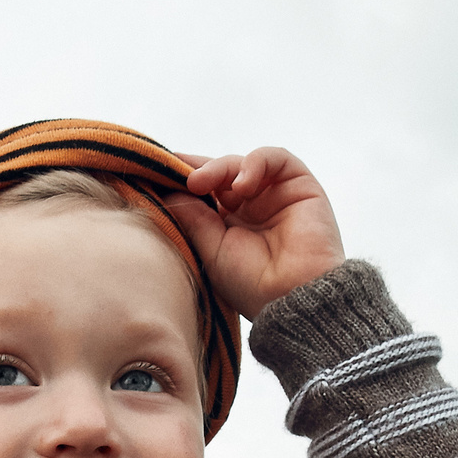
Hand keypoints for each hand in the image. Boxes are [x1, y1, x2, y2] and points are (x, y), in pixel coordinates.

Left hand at [166, 147, 345, 320]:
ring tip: (203, 183)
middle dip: (200, 171)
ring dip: (222, 167)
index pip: (205, 190)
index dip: (183, 178)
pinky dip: (255, 163)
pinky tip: (241, 185)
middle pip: (221, 173)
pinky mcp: (301, 185)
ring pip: (243, 163)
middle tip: (183, 180)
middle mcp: (252, 207)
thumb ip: (192, 217)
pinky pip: (276, 159)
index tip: (157, 169)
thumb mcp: (210, 249)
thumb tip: (167, 189)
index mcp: (229, 224)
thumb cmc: (252, 285)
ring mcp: (276, 195)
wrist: (293, 298)